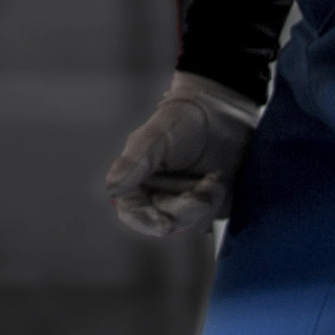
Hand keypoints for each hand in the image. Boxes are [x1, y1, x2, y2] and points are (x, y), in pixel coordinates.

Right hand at [100, 72, 263, 237]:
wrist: (222, 111)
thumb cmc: (183, 119)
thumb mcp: (156, 137)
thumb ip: (135, 162)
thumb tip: (112, 189)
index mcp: (136, 181)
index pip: (134, 213)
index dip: (147, 222)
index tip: (165, 223)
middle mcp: (158, 194)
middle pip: (166, 221)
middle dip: (186, 209)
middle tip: (204, 189)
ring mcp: (183, 201)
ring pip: (189, 222)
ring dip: (205, 204)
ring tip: (214, 177)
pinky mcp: (208, 204)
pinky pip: (210, 217)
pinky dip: (217, 202)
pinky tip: (219, 180)